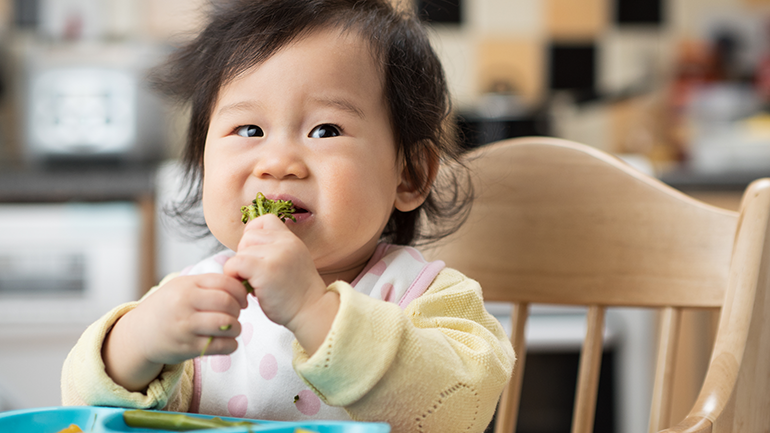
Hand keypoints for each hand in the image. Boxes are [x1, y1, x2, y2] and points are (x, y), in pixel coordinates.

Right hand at [102, 274, 247, 390]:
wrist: (140, 333)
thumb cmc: (168, 307)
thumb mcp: (182, 287)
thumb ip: (209, 284)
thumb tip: (242, 284)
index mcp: (187, 285)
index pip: (226, 283)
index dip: (240, 292)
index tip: (242, 300)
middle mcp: (185, 304)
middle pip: (228, 303)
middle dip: (238, 310)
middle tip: (235, 314)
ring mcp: (186, 327)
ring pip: (227, 324)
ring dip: (237, 328)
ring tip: (232, 328)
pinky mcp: (188, 348)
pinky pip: (221, 346)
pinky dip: (231, 345)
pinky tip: (227, 342)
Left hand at [223, 214, 337, 352]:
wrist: (312, 311)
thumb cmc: (297, 294)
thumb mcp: (291, 262)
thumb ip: (273, 251)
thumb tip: (244, 248)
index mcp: (291, 240)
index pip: (264, 220)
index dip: (253, 235)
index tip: (256, 255)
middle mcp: (285, 243)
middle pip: (248, 236)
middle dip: (246, 256)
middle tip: (257, 276)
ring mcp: (276, 255)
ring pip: (240, 251)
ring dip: (241, 269)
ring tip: (255, 284)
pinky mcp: (266, 270)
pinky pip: (235, 263)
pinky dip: (234, 275)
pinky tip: (246, 288)